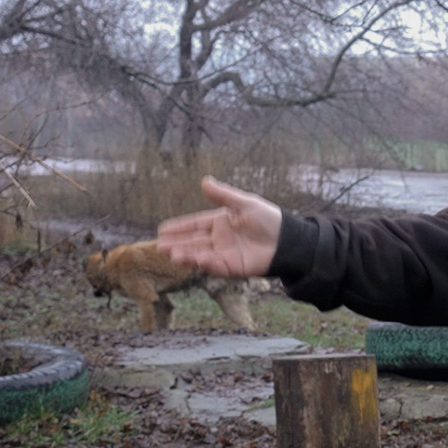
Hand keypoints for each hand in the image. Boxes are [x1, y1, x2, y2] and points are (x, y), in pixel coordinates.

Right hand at [157, 176, 282, 276]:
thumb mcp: (245, 204)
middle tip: (159, 246)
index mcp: (220, 222)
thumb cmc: (269, 219)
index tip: (162, 230)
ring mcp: (224, 253)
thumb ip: (224, 195)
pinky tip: (194, 260)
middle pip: (193, 241)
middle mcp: (219, 238)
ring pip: (200, 254)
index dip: (179, 227)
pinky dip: (204, 263)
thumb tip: (204, 181)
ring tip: (170, 254)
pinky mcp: (233, 266)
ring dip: (185, 255)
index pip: (195, 224)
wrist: (288, 240)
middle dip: (176, 244)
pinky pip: (215, 265)